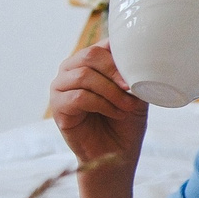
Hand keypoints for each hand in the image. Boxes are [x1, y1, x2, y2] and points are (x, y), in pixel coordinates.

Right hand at [49, 42, 148, 180]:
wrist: (117, 153)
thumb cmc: (127, 122)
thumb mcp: (136, 93)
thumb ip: (134, 74)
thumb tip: (141, 58)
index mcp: (90, 61)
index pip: (102, 44)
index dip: (120, 52)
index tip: (139, 66)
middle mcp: (72, 70)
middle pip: (89, 55)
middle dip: (114, 71)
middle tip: (131, 87)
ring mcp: (61, 87)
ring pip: (83, 76)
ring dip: (110, 91)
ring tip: (126, 106)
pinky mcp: (58, 107)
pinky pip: (78, 97)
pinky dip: (101, 104)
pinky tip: (115, 113)